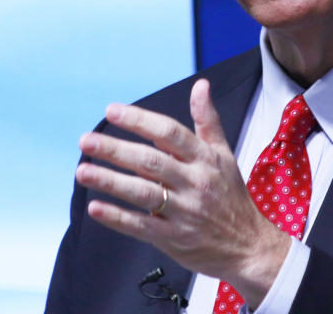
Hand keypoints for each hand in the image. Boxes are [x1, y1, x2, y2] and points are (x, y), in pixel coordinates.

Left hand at [75, 78, 290, 308]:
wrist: (249, 246)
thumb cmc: (231, 196)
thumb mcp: (224, 154)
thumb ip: (207, 120)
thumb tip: (201, 85)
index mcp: (204, 159)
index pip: (169, 133)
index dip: (140, 121)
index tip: (112, 111)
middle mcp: (194, 183)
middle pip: (150, 162)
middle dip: (115, 150)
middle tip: (86, 141)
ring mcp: (184, 212)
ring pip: (142, 194)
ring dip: (110, 182)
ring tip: (83, 171)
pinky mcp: (175, 239)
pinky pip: (141, 227)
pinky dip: (117, 218)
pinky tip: (95, 208)